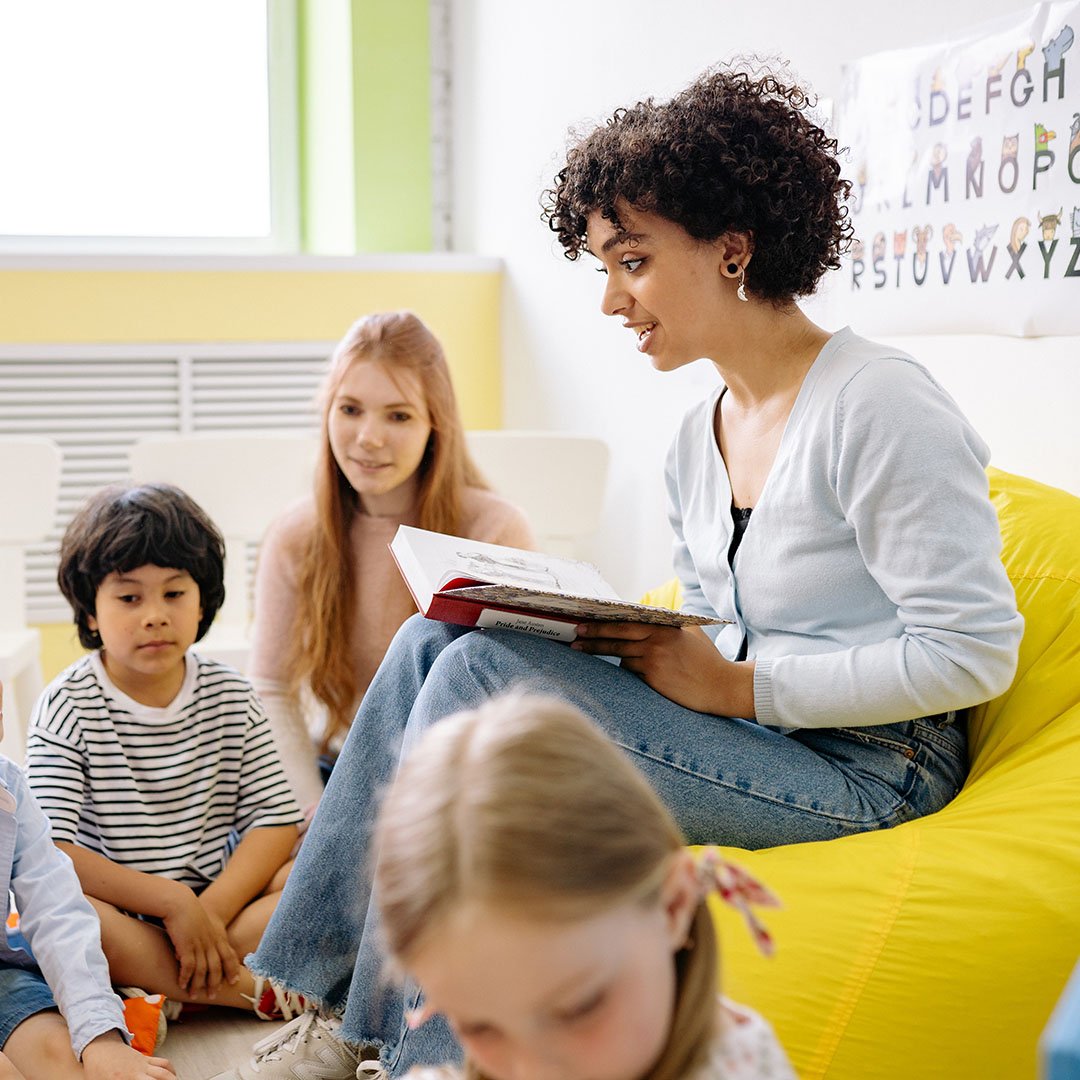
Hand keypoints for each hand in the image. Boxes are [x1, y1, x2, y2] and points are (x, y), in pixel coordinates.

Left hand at [82, 1030, 174, 1078]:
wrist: (99, 1046)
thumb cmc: (95, 1069)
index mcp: (123, 1079)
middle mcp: (136, 1072)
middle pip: (161, 1077)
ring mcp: (142, 1064)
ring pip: (164, 1070)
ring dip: (172, 1078)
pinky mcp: (144, 1059)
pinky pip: (162, 1062)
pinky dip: (170, 1069)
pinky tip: (172, 1076)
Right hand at [160, 885, 239, 997]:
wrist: (180, 903)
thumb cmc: (190, 914)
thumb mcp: (204, 926)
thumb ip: (206, 938)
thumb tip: (201, 952)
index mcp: (217, 936)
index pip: (229, 956)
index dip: (232, 969)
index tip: (234, 982)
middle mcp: (210, 942)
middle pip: (217, 966)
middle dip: (215, 983)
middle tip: (213, 996)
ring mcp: (199, 944)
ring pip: (203, 970)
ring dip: (198, 984)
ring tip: (194, 995)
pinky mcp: (186, 945)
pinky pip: (188, 966)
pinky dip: (185, 977)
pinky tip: (181, 984)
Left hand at [572, 623, 755, 717]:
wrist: (722, 686)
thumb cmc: (708, 660)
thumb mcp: (691, 633)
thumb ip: (670, 625)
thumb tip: (649, 617)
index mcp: (664, 627)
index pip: (626, 622)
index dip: (604, 623)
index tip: (585, 622)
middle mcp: (657, 641)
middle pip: (616, 638)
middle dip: (592, 638)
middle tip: (575, 638)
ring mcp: (654, 660)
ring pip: (621, 657)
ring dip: (609, 655)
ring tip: (584, 651)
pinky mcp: (653, 679)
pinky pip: (632, 673)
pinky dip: (630, 671)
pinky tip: (633, 671)